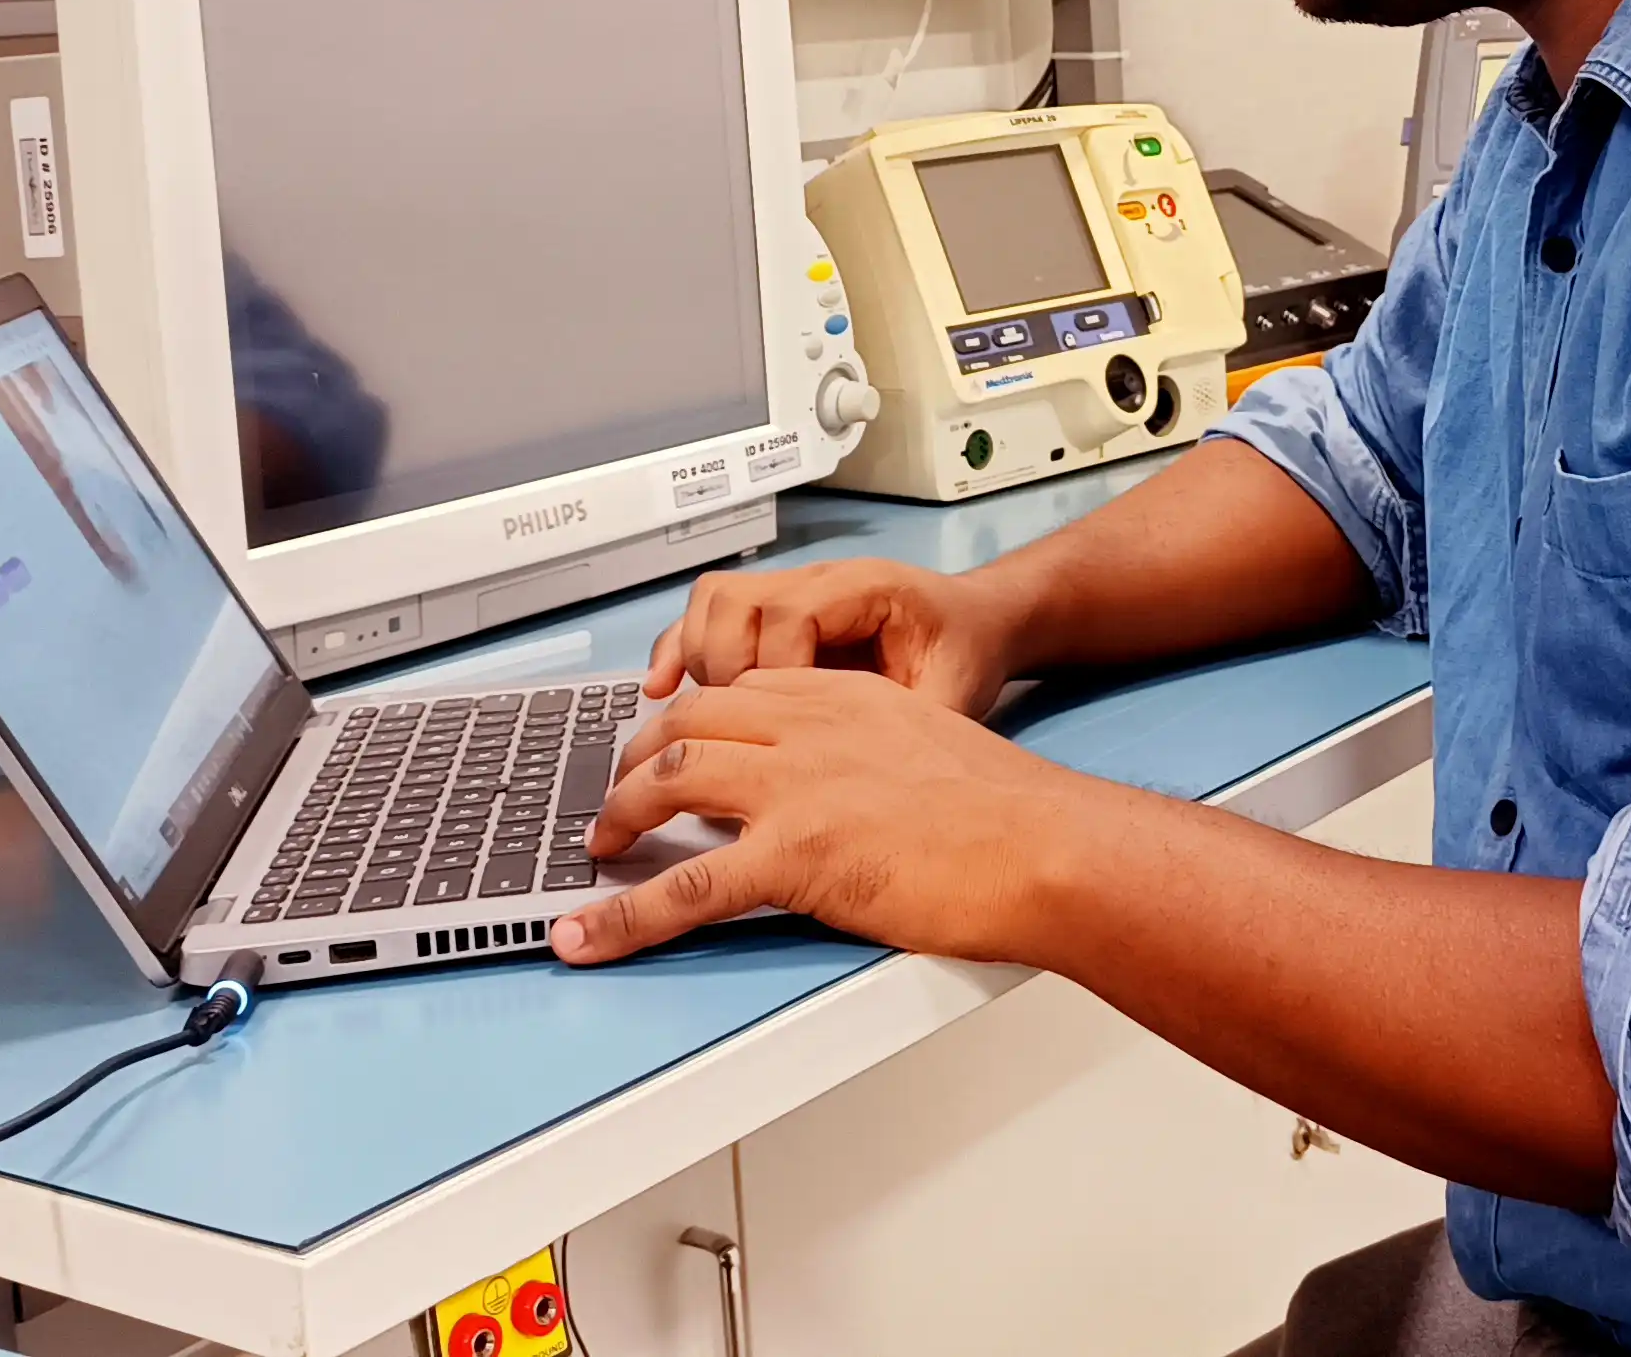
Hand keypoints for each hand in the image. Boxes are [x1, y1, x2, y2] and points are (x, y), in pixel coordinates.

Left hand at [555, 668, 1110, 966]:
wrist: (1045, 845)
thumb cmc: (1014, 814)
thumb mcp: (936, 746)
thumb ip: (879, 755)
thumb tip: (857, 796)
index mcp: (846, 699)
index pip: (741, 694)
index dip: (691, 720)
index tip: (671, 744)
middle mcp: (810, 729)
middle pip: (689, 726)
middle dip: (638, 758)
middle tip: (617, 794)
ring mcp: (795, 789)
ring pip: (671, 783)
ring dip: (620, 814)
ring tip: (599, 845)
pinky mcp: (794, 855)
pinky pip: (684, 888)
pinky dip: (622, 916)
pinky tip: (585, 936)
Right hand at [645, 557, 1033, 715]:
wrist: (975, 621)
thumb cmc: (964, 655)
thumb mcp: (953, 695)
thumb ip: (908, 728)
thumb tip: (861, 782)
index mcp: (864, 589)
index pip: (789, 617)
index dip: (770, 675)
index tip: (774, 733)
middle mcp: (817, 580)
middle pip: (733, 604)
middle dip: (720, 673)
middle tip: (729, 736)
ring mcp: (789, 589)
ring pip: (712, 604)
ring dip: (695, 659)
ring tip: (694, 718)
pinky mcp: (772, 611)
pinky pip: (707, 614)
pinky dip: (679, 648)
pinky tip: (659, 688)